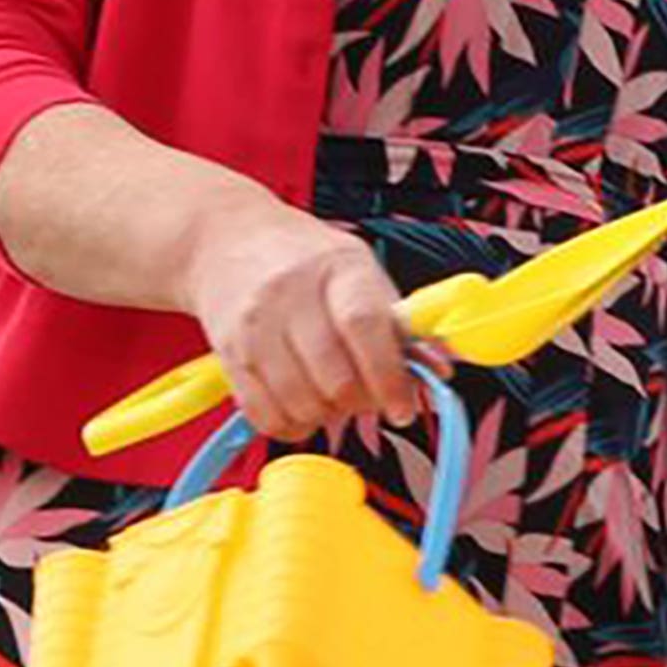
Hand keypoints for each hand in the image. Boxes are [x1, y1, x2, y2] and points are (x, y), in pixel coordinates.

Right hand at [181, 197, 421, 440]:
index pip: (365, 327)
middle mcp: (291, 294)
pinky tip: (303, 409)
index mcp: (340, 269)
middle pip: (334, 375)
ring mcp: (255, 325)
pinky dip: (290, 424)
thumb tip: (439, 371)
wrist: (227, 241)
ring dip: (327, 416)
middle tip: (371, 400)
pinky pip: (262, 412)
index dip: (390, 377)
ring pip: (299, 401)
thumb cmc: (308, 261)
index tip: (403, 407)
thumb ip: (399, 324)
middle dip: (361, 402)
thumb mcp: (362, 274)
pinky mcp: (228, 353)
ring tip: (335, 399)